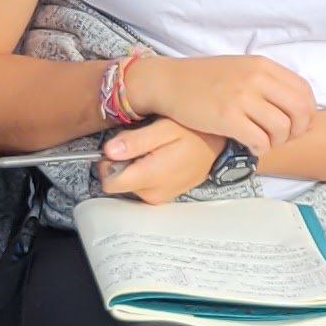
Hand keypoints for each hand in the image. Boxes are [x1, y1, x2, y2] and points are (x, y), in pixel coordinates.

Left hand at [95, 120, 221, 204]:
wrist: (217, 142)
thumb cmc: (194, 132)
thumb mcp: (164, 128)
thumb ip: (135, 141)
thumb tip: (109, 151)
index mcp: (150, 176)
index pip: (109, 183)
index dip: (108, 163)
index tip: (118, 148)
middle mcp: (153, 193)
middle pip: (118, 183)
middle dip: (122, 164)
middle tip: (141, 145)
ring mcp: (160, 197)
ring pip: (129, 185)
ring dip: (134, 167)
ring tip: (153, 150)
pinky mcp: (164, 196)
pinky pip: (142, 186)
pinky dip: (145, 172)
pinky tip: (159, 159)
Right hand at [129, 50, 318, 151]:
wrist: (169, 82)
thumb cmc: (204, 79)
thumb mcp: (241, 68)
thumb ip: (267, 81)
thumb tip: (294, 105)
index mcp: (263, 66)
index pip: (304, 91)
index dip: (306, 113)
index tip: (296, 124)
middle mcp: (256, 79)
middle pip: (300, 111)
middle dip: (297, 130)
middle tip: (283, 137)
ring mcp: (242, 98)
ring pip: (282, 129)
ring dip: (277, 141)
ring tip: (263, 141)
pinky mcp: (227, 117)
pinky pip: (260, 140)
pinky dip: (260, 148)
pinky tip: (250, 146)